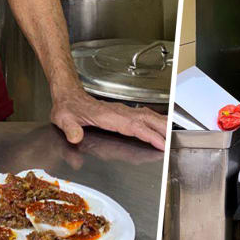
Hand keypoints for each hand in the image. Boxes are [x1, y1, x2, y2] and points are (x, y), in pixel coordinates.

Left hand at [50, 88, 167, 150]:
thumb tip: (75, 137)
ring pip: (147, 115)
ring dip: (162, 123)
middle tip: (176, 141)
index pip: (133, 126)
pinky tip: (161, 125)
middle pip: (146, 118)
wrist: (67, 95)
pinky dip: (155, 120)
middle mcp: (118, 112)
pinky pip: (143, 115)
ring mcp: (121, 111)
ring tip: (175, 134)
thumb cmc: (67, 108)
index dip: (149, 134)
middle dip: (162, 129)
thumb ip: (70, 129)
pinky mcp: (122, 112)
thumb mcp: (63, 119)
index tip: (161, 144)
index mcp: (107, 116)